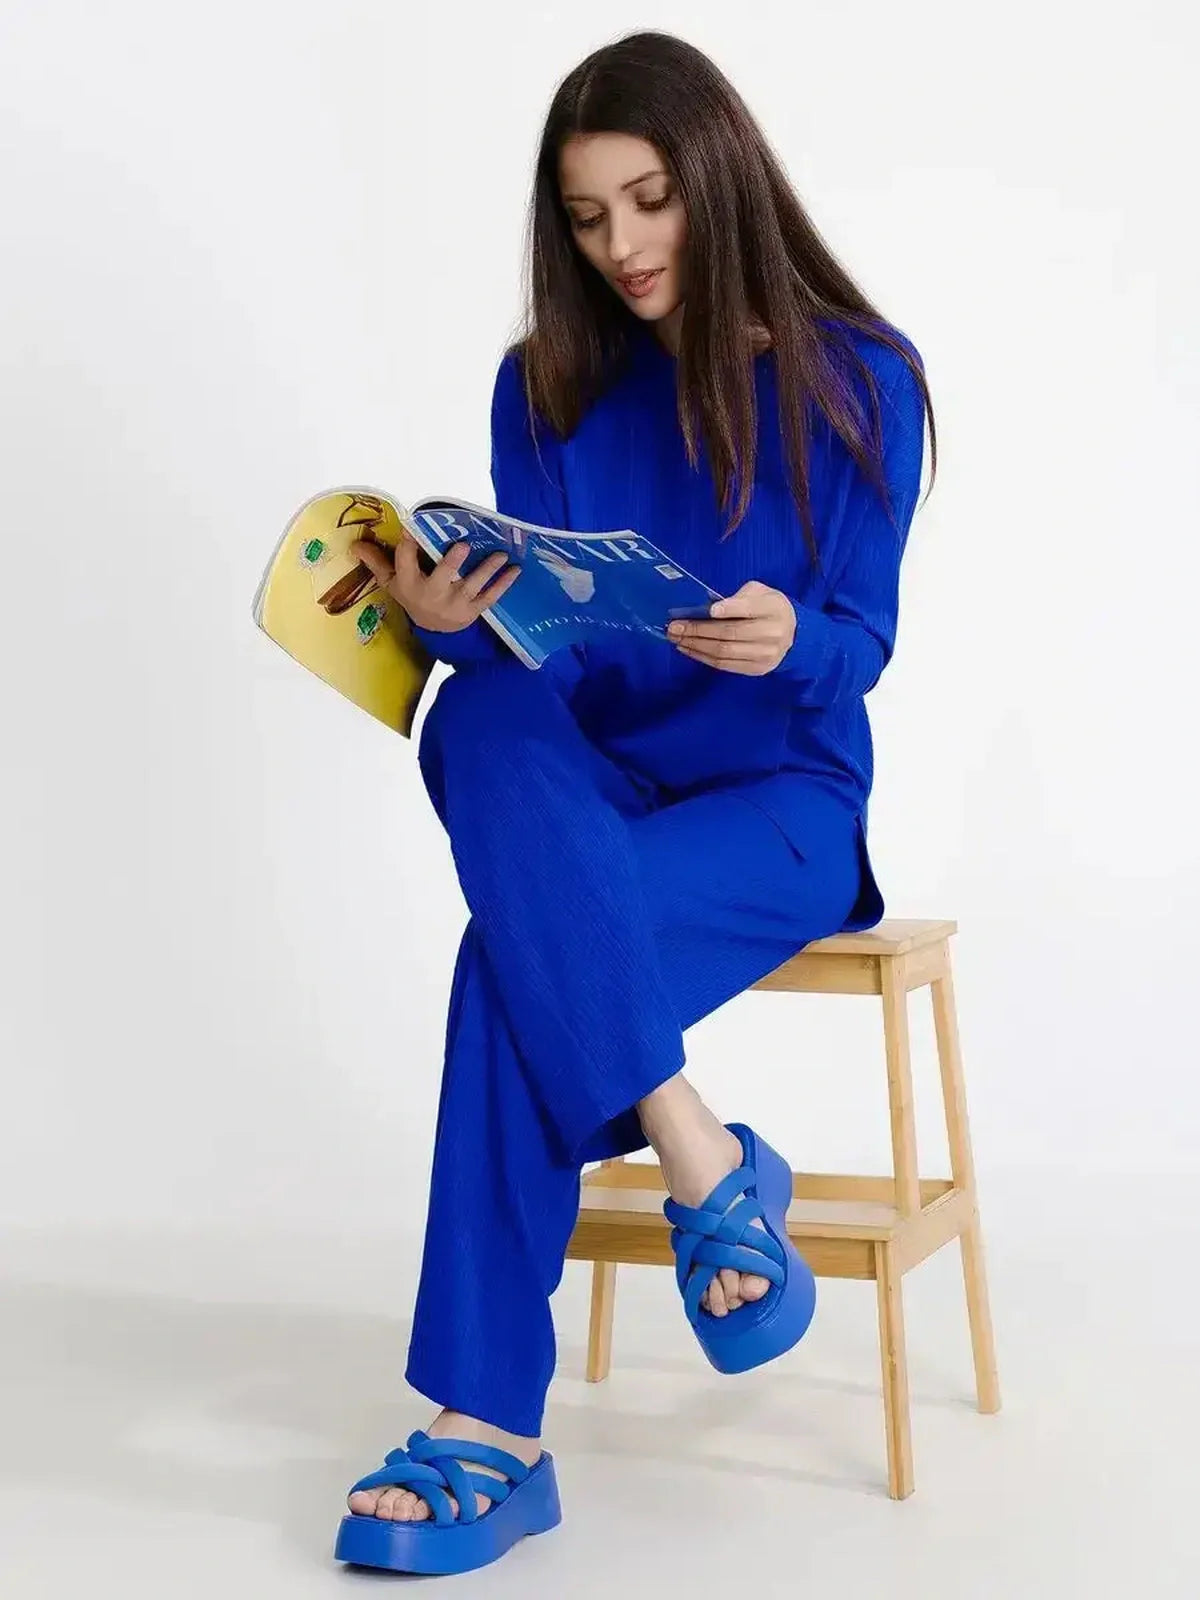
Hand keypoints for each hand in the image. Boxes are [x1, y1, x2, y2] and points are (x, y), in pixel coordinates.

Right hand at [349, 531, 519, 633]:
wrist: (435, 632)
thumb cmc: (413, 598)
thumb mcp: (393, 584)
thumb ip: (377, 562)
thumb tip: (355, 543)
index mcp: (411, 585)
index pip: (406, 563)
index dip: (408, 546)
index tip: (411, 529)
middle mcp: (433, 595)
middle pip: (442, 576)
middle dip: (451, 562)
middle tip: (462, 544)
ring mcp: (455, 604)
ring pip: (472, 585)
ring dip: (487, 569)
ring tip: (500, 554)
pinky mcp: (473, 611)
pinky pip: (491, 598)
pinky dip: (504, 585)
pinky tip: (516, 570)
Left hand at [666, 581, 796, 673]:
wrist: (794, 635)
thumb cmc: (769, 608)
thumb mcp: (761, 592)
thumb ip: (740, 596)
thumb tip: (708, 607)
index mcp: (773, 608)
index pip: (748, 609)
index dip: (728, 609)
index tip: (708, 610)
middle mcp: (771, 633)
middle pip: (729, 633)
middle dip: (697, 630)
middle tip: (674, 626)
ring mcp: (765, 655)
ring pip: (723, 652)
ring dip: (695, 645)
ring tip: (676, 638)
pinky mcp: (756, 669)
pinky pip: (724, 665)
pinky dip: (702, 657)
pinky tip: (688, 649)